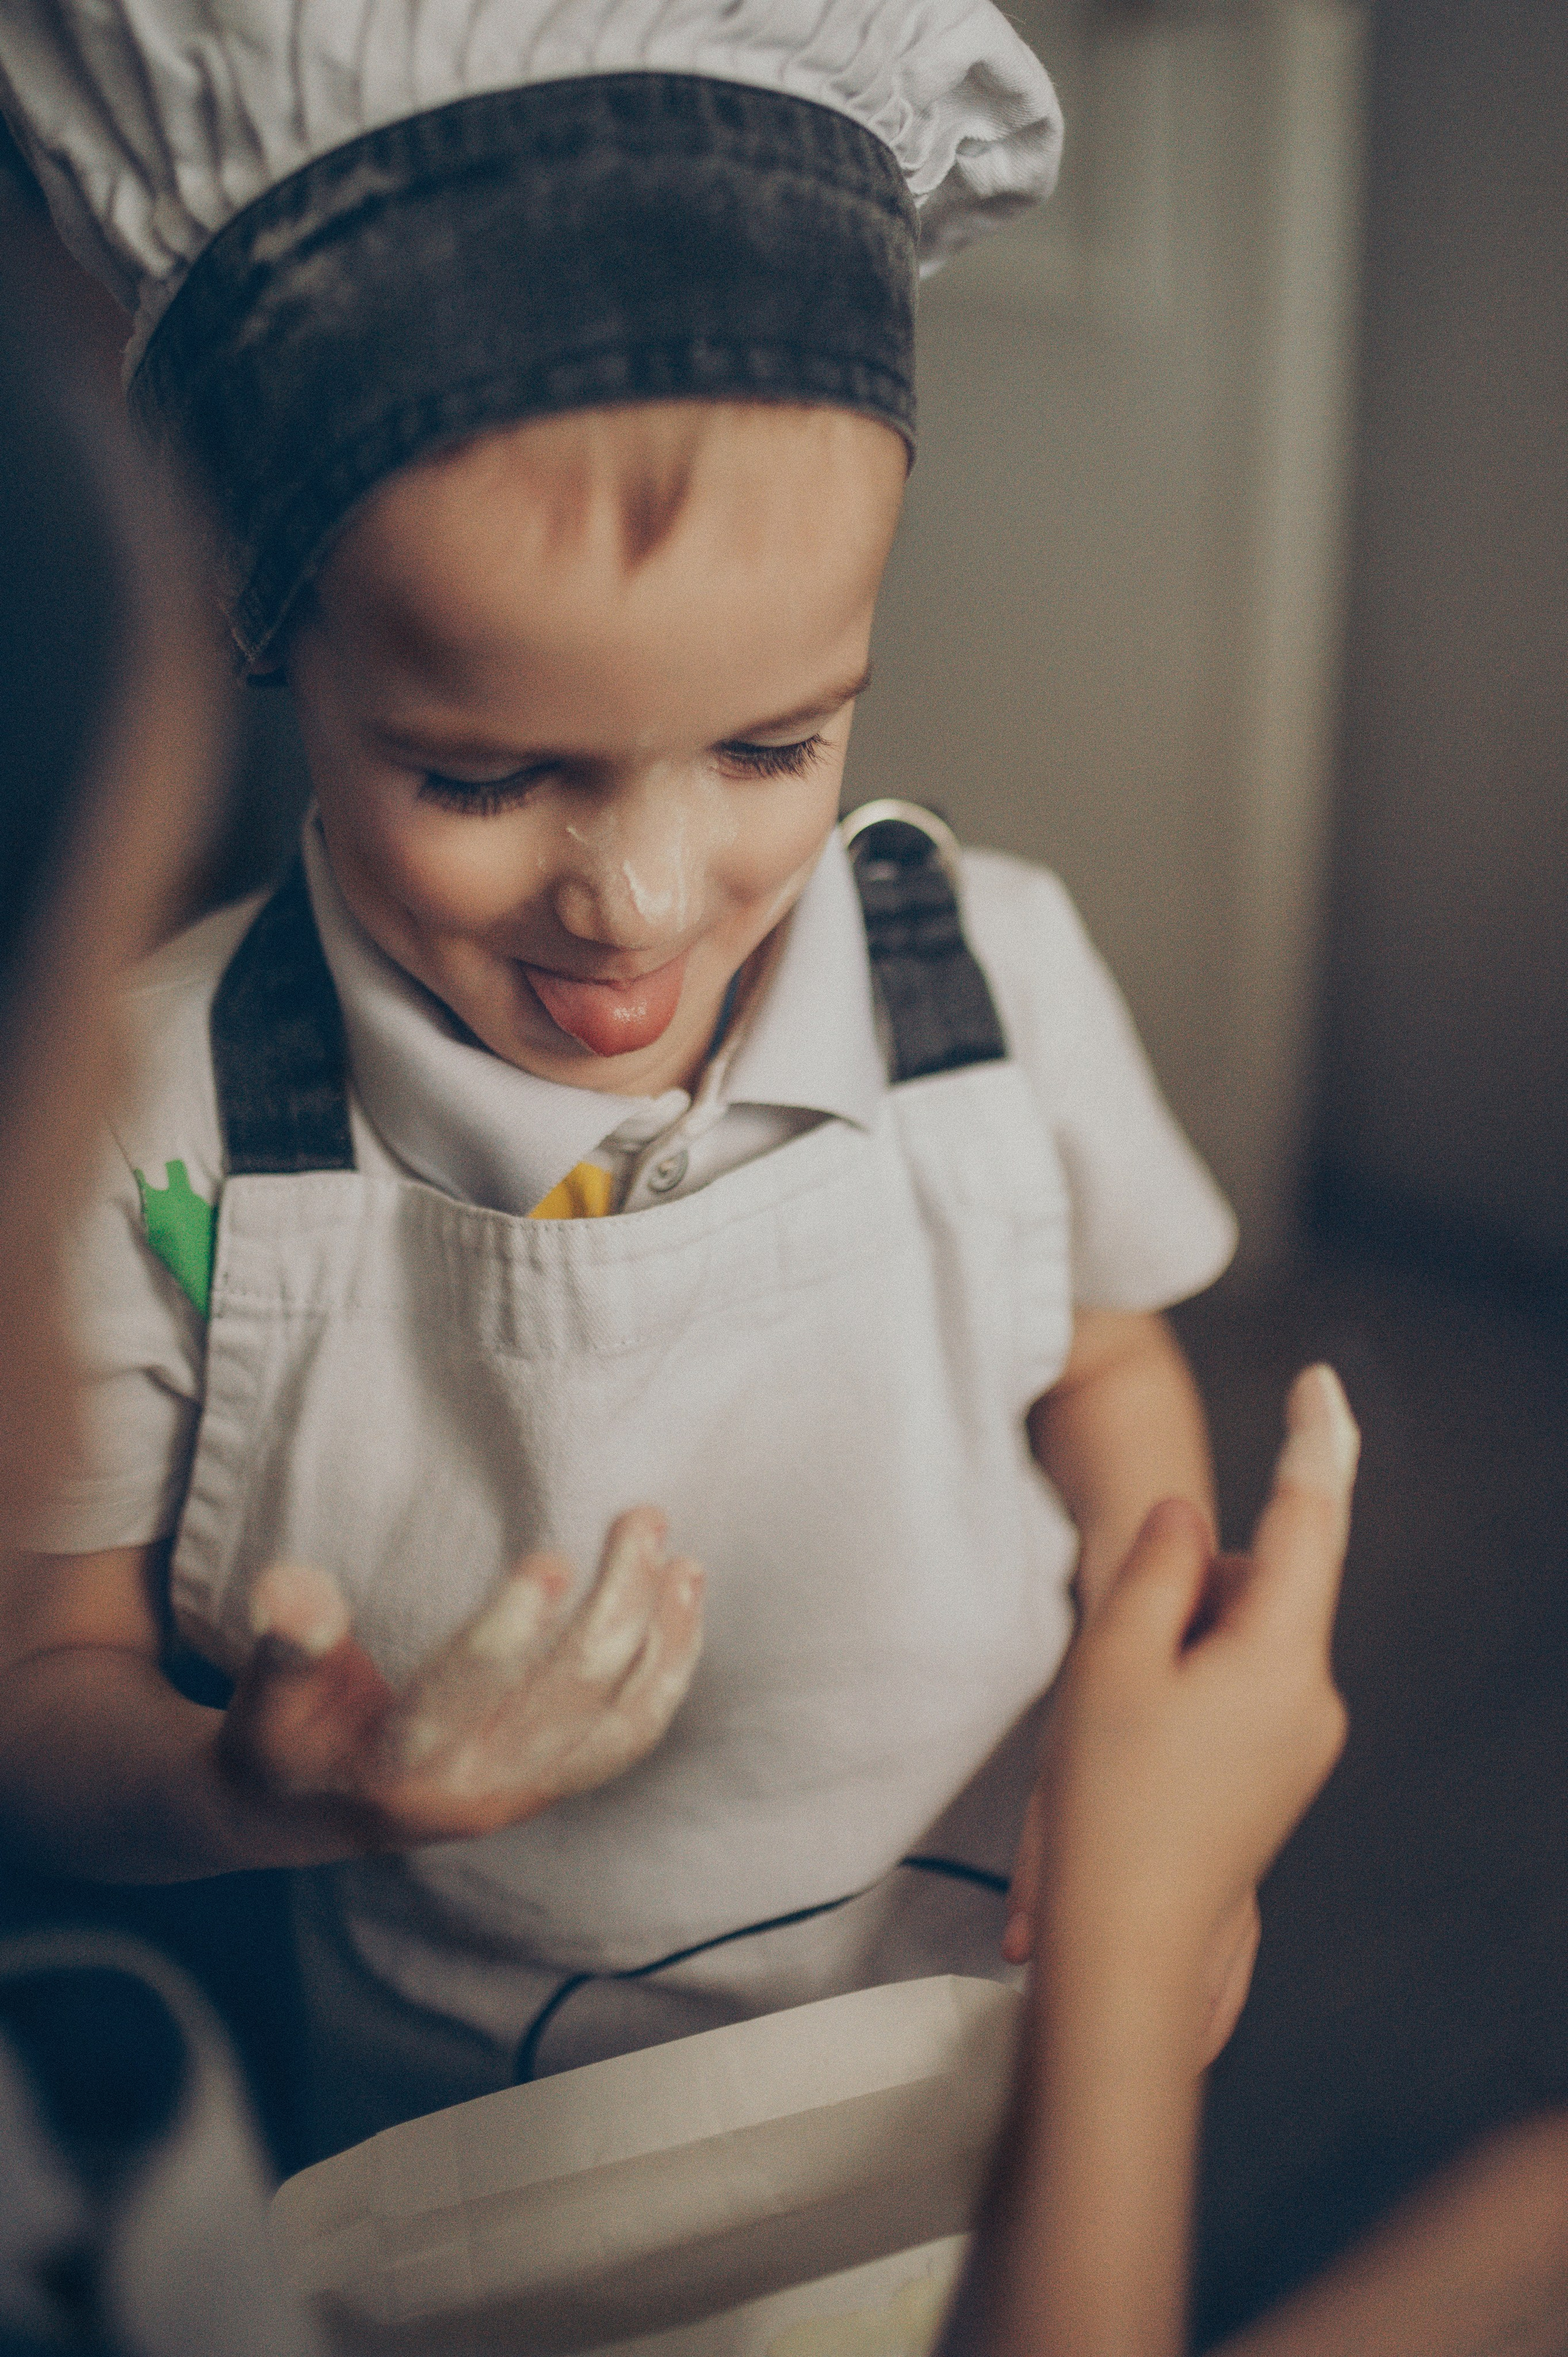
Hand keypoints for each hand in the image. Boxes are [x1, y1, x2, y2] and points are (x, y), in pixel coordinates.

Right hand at [215, 1506, 702, 1851]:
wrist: (303, 1817)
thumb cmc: (283, 1739)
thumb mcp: (267, 1699)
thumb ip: (287, 1644)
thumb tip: (291, 1583)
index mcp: (394, 1770)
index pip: (460, 1699)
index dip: (507, 1634)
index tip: (551, 1561)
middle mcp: (472, 1792)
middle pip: (565, 1702)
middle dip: (616, 1608)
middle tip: (642, 1518)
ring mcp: (520, 1794)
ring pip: (615, 1723)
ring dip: (661, 1639)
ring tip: (683, 1559)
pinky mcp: (549, 1785)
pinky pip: (628, 1737)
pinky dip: (668, 1674)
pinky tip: (685, 1608)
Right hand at [1003, 1365, 1356, 2063]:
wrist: (1124, 1950)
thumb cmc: (1112, 1799)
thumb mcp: (1114, 1657)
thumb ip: (1157, 1567)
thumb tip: (1190, 1519)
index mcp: (1284, 1659)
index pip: (1311, 1520)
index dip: (1313, 1441)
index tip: (1318, 1380)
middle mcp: (1313, 1699)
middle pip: (1258, 1588)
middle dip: (1189, 1587)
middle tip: (1117, 1646)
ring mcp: (1300, 1745)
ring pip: (1238, 1641)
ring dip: (1176, 1644)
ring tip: (1116, 1715)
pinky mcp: (1274, 1779)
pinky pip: (1233, 1692)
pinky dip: (1182, 1687)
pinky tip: (1133, 1742)